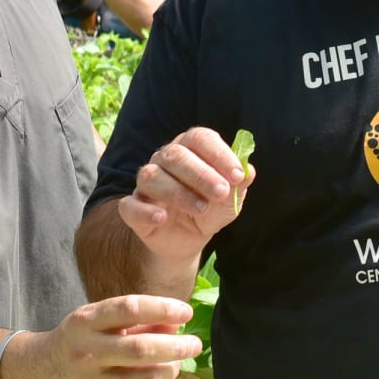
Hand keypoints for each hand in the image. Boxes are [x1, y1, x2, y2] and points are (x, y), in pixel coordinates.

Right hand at [17, 294, 200, 378]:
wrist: (38, 376)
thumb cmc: (79, 342)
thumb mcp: (98, 321)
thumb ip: (136, 320)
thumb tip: (177, 320)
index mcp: (85, 322)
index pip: (129, 309)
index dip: (163, 308)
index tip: (185, 311)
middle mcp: (85, 353)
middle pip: (142, 350)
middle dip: (177, 346)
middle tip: (194, 345)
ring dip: (171, 371)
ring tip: (175, 364)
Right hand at [117, 127, 253, 267]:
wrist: (188, 240)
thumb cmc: (209, 209)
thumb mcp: (229, 201)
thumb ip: (238, 186)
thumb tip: (249, 171)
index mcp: (190, 149)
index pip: (200, 138)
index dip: (219, 154)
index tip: (237, 175)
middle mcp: (164, 160)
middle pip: (176, 155)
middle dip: (201, 174)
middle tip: (222, 192)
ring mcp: (146, 184)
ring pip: (152, 177)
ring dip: (179, 192)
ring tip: (202, 209)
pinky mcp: (133, 208)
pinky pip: (130, 205)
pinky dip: (144, 211)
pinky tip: (161, 218)